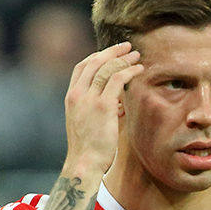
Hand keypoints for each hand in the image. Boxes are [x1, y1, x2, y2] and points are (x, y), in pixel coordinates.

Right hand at [62, 42, 143, 175]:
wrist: (84, 163)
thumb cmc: (89, 149)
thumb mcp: (88, 124)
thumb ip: (101, 109)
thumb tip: (119, 104)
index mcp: (71, 97)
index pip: (81, 67)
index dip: (97, 57)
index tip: (111, 54)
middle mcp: (77, 94)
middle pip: (93, 62)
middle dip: (111, 51)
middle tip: (126, 47)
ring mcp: (89, 99)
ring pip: (106, 68)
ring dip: (123, 59)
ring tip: (136, 56)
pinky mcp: (103, 106)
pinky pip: (117, 80)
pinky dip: (129, 71)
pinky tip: (139, 70)